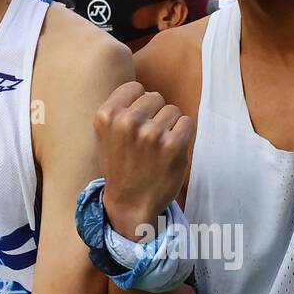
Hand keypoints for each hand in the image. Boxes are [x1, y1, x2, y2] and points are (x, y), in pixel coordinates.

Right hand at [94, 80, 193, 239]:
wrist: (131, 204)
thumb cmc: (121, 167)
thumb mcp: (106, 135)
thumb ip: (120, 110)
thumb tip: (144, 91)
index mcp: (107, 116)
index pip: (135, 89)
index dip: (138, 105)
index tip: (136, 124)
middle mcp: (128, 122)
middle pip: (155, 97)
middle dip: (155, 115)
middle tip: (147, 140)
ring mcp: (152, 133)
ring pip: (172, 110)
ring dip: (169, 126)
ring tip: (157, 148)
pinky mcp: (174, 145)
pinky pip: (187, 123)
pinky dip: (182, 135)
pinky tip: (170, 151)